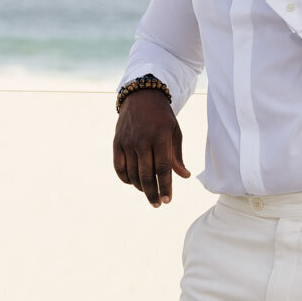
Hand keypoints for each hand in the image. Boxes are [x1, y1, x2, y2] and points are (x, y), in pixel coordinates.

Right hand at [113, 90, 189, 207]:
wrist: (141, 96)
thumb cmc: (162, 117)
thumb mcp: (174, 132)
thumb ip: (177, 156)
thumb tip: (184, 176)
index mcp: (160, 137)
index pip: (163, 169)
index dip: (165, 187)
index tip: (167, 200)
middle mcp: (142, 141)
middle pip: (147, 175)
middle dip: (152, 193)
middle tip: (157, 204)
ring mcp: (128, 142)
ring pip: (132, 174)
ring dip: (140, 187)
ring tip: (148, 192)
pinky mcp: (117, 142)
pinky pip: (119, 167)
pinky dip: (126, 178)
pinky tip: (133, 182)